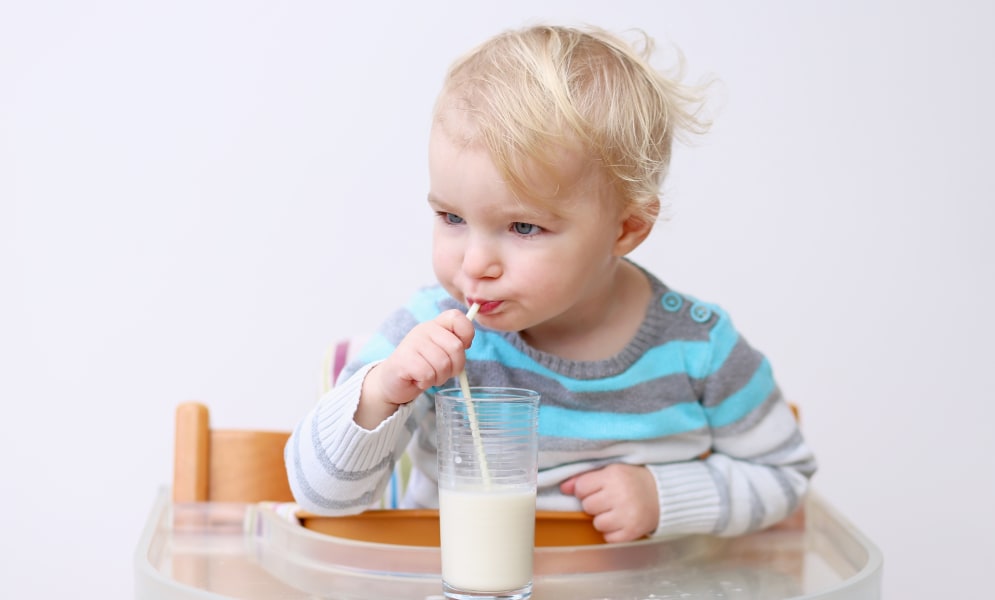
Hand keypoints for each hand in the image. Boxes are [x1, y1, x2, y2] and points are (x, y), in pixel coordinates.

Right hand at [355, 309, 474, 428]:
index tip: (462, 348)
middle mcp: (424, 330)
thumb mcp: (441, 351)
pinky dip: (426, 383)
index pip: (457, 317)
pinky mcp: (403, 360)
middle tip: (442, 371)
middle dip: (455, 367)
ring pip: (443, 364)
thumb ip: (454, 344)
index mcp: (436, 324)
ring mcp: (412, 343)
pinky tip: (417, 379)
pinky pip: (428, 375)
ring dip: (439, 377)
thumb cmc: (422, 366)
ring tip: (428, 376)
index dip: (466, 334)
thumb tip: (467, 344)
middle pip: (455, 348)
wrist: (392, 382)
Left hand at [560, 464, 658, 542]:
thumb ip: (585, 478)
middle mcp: (620, 494)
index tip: (596, 489)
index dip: (585, 490)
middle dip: (595, 505)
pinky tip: (622, 522)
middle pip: (587, 506)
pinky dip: (613, 533)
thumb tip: (563, 488)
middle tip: (609, 500)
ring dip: (604, 519)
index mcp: (614, 475)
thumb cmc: (632, 481)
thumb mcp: (611, 472)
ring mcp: (627, 515)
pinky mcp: (632, 532)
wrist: (664, 495)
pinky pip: (608, 538)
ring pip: (597, 524)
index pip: (581, 488)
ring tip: (617, 511)